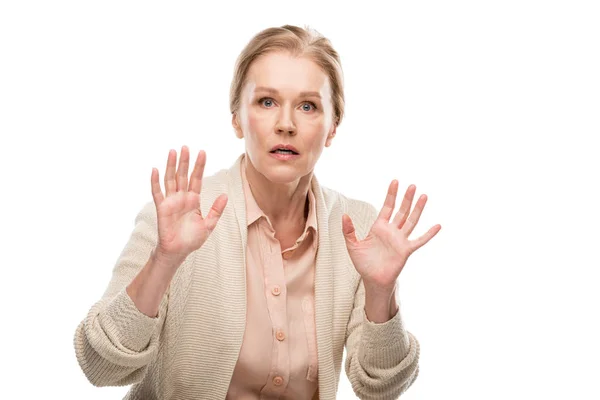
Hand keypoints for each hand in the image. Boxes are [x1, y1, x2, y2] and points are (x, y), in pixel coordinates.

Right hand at [151, 146, 227, 263]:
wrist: (178, 251)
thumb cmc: (192, 239)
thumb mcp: (209, 224)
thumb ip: (216, 210)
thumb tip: (225, 195)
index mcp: (194, 199)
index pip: (197, 179)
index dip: (199, 166)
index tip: (202, 152)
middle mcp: (182, 197)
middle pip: (183, 175)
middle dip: (185, 161)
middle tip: (186, 147)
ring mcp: (171, 201)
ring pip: (170, 179)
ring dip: (171, 166)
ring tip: (173, 152)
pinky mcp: (161, 208)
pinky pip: (157, 193)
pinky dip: (155, 181)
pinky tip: (155, 170)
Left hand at [342, 180, 440, 291]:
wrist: (372, 280)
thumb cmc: (363, 263)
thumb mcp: (352, 245)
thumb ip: (348, 231)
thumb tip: (344, 215)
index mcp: (379, 227)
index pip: (387, 207)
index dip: (391, 195)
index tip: (395, 182)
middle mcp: (392, 231)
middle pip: (402, 211)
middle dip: (406, 198)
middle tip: (412, 186)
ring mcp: (400, 240)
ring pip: (411, 221)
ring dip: (418, 209)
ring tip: (424, 196)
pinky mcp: (406, 250)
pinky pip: (419, 240)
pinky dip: (429, 234)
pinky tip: (437, 226)